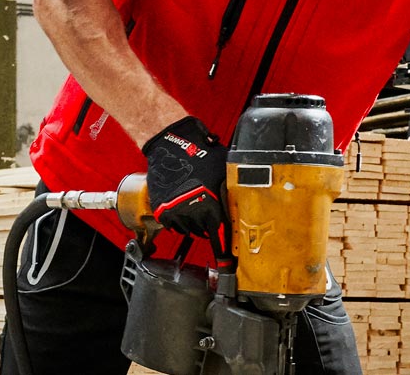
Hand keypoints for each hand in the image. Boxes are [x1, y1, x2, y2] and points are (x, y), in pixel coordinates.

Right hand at [142, 117, 231, 264]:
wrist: (169, 144)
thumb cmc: (198, 152)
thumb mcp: (222, 169)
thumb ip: (231, 189)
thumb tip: (246, 199)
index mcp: (210, 206)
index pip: (219, 236)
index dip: (224, 251)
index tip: (227, 264)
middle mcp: (192, 213)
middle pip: (205, 232)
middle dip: (210, 224)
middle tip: (210, 209)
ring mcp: (175, 213)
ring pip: (190, 229)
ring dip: (195, 221)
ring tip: (196, 202)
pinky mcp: (162, 211)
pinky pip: (175, 225)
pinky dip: (180, 219)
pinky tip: (183, 204)